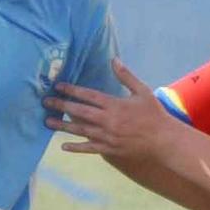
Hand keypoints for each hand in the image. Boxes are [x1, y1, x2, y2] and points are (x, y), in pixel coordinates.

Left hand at [44, 58, 174, 158]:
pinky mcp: (109, 149)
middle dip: (61, 105)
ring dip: (63, 126)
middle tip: (46, 101)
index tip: (58, 86)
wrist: (163, 140)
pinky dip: (76, 147)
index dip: (72, 90)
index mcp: (115, 104)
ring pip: (80, 130)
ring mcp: (107, 136)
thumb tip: (114, 60)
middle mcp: (108, 120)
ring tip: (48, 121)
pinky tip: (63, 145)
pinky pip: (89, 148)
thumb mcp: (142, 91)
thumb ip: (126, 76)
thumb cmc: (154, 114)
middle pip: (80, 112)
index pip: (88, 95)